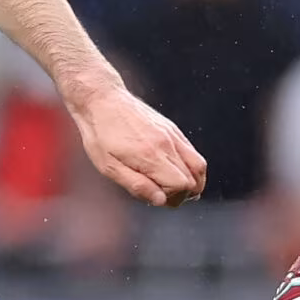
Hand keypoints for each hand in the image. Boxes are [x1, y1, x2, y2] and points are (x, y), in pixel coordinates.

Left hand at [69, 79, 207, 207]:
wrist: (102, 99)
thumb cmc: (100, 135)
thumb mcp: (108, 167)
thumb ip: (137, 185)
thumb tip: (161, 200)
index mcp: (150, 156)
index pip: (181, 185)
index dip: (173, 199)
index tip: (157, 198)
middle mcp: (166, 144)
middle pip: (194, 179)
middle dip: (182, 194)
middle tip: (163, 196)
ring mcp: (172, 135)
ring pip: (199, 166)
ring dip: (191, 182)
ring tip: (173, 188)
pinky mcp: (172, 129)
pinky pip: (192, 152)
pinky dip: (190, 168)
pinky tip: (174, 172)